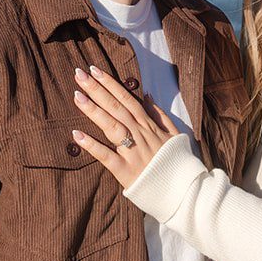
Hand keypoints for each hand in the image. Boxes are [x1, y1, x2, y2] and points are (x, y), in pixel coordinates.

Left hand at [70, 66, 180, 187]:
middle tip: (79, 74)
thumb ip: (159, 115)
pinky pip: (106, 156)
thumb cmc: (176, 162)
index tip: (95, 70)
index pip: (127, 99)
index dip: (110, 84)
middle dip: (97, 89)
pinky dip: (91, 145)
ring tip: (77, 96)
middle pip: (116, 107)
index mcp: (149, 126)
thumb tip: (147, 95)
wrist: (184, 190)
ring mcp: (133, 152)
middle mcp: (140, 135)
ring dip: (93, 110)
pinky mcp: (126, 171)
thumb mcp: (174, 134)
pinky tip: (76, 135)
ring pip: (111, 126)